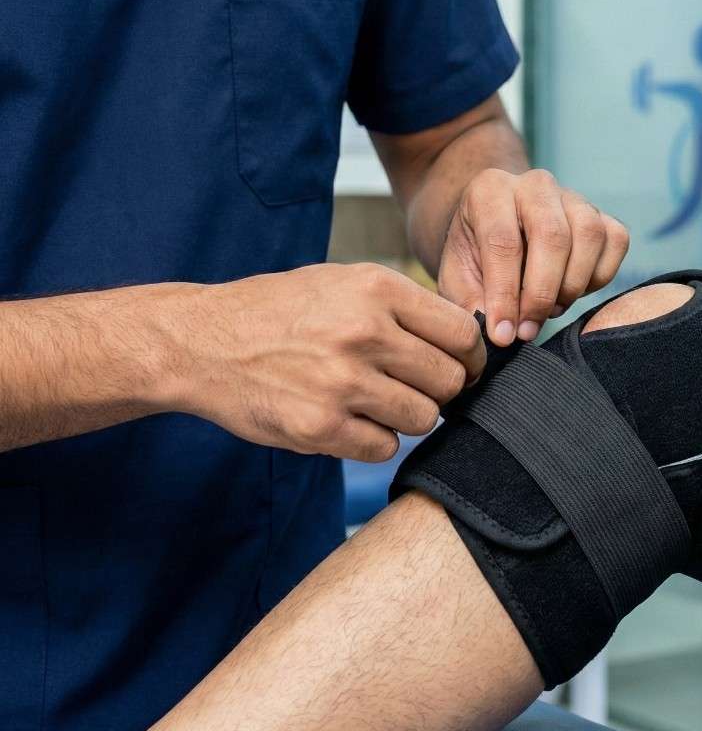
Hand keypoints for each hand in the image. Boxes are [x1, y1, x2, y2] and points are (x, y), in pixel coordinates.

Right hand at [165, 264, 484, 461]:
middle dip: (440, 391)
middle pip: (450, 380)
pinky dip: (374, 441)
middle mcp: (364, 332)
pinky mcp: (319, 427)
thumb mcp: (343, 283)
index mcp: (376, 288)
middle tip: (413, 389)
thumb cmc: (280, 312)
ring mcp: (342, 381)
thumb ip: (404, 308)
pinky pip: (384, 447)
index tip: (462, 368)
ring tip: (375, 403)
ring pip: (423, 418)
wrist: (201, 341)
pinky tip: (348, 421)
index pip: (463, 334)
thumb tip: (468, 343)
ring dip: (407, 417)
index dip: (470, 358)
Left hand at [437, 168, 629, 344]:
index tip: (504, 334)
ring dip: (572, 285)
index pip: (503, 242)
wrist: (500, 234)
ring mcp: (573, 196)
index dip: (505, 294)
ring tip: (550, 309)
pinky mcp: (601, 213)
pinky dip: (599, 277)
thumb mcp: (458, 277)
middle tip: (529, 329)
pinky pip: (615, 241)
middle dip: (542, 293)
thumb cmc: (477, 258)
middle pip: (552, 235)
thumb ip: (472, 302)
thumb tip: (501, 332)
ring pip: (589, 235)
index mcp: (489, 191)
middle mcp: (535, 184)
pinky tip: (571, 291)